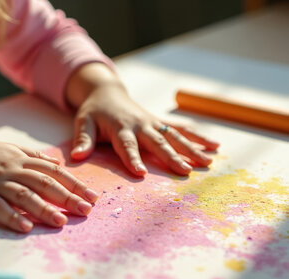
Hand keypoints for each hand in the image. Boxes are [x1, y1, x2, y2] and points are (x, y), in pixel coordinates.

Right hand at [0, 139, 98, 231]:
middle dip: (67, 197)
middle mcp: (12, 169)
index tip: (92, 196)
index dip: (75, 184)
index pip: (54, 171)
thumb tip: (57, 164)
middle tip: (86, 210)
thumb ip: (33, 156)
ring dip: (44, 209)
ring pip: (24, 195)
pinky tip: (25, 227)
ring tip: (61, 222)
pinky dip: (12, 217)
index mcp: (21, 158)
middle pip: (44, 183)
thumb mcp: (9, 148)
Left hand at [67, 63, 219, 175]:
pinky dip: (198, 136)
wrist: (107, 92)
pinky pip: (180, 129)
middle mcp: (140, 124)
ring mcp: (152, 122)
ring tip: (207, 163)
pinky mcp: (159, 122)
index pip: (126, 145)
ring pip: (174, 136)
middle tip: (185, 171)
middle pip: (157, 142)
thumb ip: (82, 139)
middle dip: (171, 157)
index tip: (140, 174)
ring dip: (192, 149)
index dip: (133, 159)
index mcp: (120, 127)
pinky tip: (214, 146)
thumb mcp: (82, 122)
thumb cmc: (93, 112)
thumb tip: (76, 157)